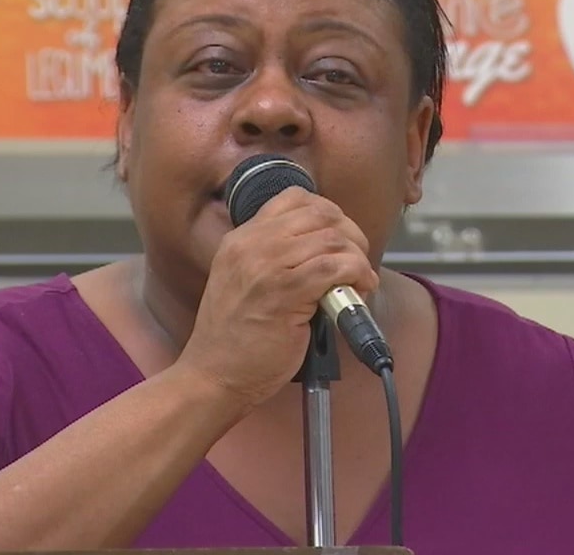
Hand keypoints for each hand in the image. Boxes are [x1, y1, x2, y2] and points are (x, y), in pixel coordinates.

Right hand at [177, 187, 378, 408]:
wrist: (214, 374)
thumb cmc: (233, 339)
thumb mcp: (243, 280)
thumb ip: (274, 258)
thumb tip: (324, 249)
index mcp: (241, 239)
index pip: (294, 198)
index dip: (328, 213)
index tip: (340, 237)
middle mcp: (252, 244)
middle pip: (320, 213)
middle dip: (350, 233)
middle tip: (357, 259)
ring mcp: (267, 266)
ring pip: (332, 238)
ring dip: (357, 257)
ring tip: (359, 280)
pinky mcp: (286, 292)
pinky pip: (335, 266)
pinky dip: (357, 274)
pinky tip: (358, 290)